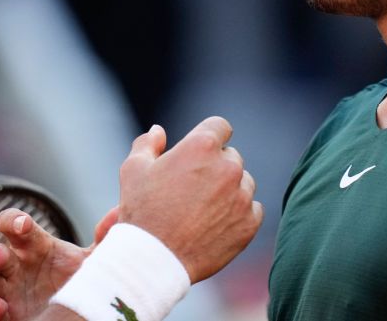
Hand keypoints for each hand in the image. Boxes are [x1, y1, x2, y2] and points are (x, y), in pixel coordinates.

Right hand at [0, 206, 119, 320]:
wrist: (80, 310)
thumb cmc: (81, 278)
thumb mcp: (94, 260)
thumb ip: (104, 240)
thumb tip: (118, 213)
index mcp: (35, 246)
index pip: (15, 226)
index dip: (14, 222)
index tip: (23, 225)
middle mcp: (19, 267)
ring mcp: (11, 292)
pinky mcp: (11, 316)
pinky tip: (0, 308)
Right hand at [118, 117, 262, 282]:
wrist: (153, 260)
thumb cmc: (140, 211)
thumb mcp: (133, 170)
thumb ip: (147, 144)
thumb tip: (158, 131)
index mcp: (201, 146)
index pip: (220, 126)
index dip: (209, 137)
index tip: (201, 152)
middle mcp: (227, 167)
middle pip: (231, 156)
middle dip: (216, 166)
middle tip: (194, 188)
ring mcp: (241, 196)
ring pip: (244, 183)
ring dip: (230, 190)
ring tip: (204, 209)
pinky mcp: (249, 223)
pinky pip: (253, 209)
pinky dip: (238, 214)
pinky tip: (216, 224)